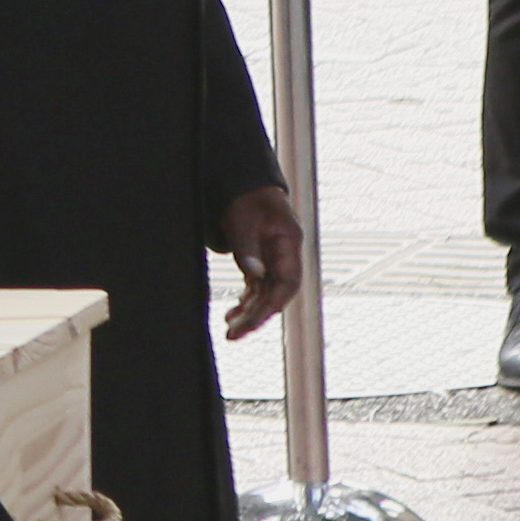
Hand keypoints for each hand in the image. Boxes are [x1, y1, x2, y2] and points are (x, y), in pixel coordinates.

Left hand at [217, 182, 307, 341]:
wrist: (246, 186)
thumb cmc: (247, 199)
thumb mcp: (243, 221)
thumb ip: (247, 248)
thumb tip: (255, 275)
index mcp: (288, 244)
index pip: (288, 282)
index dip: (273, 303)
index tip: (255, 319)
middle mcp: (284, 256)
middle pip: (276, 294)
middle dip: (257, 316)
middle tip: (234, 334)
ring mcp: (274, 260)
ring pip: (266, 294)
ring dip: (249, 313)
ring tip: (231, 330)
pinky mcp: (261, 262)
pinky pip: (257, 288)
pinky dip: (246, 302)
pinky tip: (234, 314)